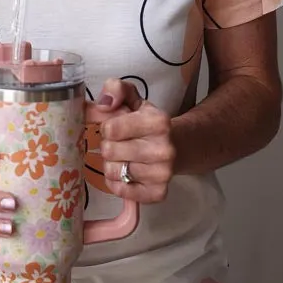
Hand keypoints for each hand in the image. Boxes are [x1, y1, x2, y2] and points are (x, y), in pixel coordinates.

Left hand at [86, 79, 174, 203]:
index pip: (111, 128)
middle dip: (108, 146)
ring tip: (123, 157)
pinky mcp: (158, 193)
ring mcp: (163, 174)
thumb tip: (104, 104)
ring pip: (112, 172)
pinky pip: (120, 191)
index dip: (107, 127)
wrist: (178, 146)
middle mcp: (164, 149)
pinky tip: (125, 173)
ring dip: (111, 164)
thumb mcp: (133, 98)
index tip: (115, 127)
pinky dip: (116, 183)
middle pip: (109, 151)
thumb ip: (115, 89)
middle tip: (119, 143)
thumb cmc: (148, 122)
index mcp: (158, 121)